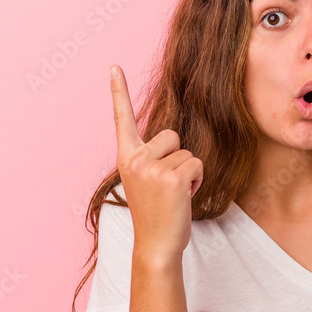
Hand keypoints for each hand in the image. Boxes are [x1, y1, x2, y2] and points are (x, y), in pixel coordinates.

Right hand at [110, 64, 202, 260]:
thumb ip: (150, 158)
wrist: (156, 244)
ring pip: (187, 152)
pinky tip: (183, 197)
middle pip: (171, 134)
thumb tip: (169, 141)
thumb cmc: (155, 212)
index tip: (114, 67)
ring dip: (188, 172)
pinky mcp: (172, 179)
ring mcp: (152, 169)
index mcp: (126, 157)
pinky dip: (196, 180)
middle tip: (166, 185)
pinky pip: (197, 164)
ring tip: (173, 194)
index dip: (119, 92)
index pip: (122, 119)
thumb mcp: (144, 180)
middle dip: (177, 156)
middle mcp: (135, 159)